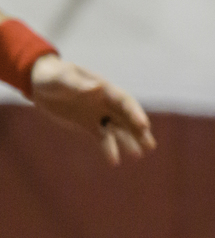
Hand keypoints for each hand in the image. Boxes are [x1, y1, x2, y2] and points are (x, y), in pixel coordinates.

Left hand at [29, 54, 155, 165]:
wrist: (40, 83)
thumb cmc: (52, 75)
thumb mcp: (62, 77)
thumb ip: (77, 83)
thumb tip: (97, 87)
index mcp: (104, 89)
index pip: (125, 102)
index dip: (135, 113)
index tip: (144, 126)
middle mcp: (106, 102)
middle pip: (127, 118)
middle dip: (139, 131)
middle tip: (150, 146)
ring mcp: (98, 114)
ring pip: (119, 129)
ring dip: (129, 141)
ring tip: (139, 155)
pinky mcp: (88, 125)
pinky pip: (102, 138)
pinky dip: (109, 149)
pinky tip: (114, 161)